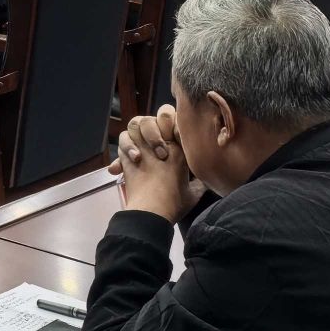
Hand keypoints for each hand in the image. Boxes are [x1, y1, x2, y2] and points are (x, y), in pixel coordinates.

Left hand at [110, 106, 201, 221]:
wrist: (151, 211)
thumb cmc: (173, 203)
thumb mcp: (193, 193)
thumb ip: (199, 184)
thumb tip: (205, 182)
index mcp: (178, 149)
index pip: (173, 120)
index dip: (169, 124)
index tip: (169, 142)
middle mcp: (159, 143)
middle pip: (150, 118)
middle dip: (150, 127)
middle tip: (155, 147)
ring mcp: (141, 147)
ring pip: (135, 125)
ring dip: (136, 135)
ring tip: (141, 151)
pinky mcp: (128, 156)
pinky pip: (124, 140)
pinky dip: (126, 147)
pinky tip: (133, 158)